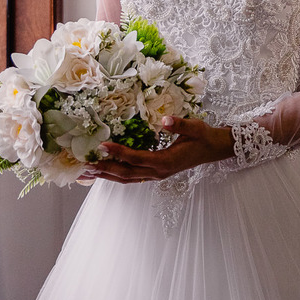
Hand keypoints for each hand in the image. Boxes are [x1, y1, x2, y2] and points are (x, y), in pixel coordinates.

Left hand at [84, 117, 233, 183]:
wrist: (213, 149)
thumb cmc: (203, 137)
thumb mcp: (195, 128)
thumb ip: (180, 125)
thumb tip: (165, 120)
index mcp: (166, 161)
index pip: (137, 158)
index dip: (119, 152)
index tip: (102, 146)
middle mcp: (158, 172)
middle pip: (126, 173)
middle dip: (105, 170)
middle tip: (85, 166)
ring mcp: (156, 174)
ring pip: (127, 178)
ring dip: (107, 176)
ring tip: (87, 173)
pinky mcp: (155, 173)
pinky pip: (132, 177)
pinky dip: (116, 175)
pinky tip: (104, 172)